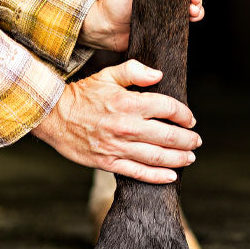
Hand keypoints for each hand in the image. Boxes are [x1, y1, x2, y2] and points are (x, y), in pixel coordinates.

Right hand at [30, 59, 201, 183]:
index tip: (189, 119)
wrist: (53, 116)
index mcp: (128, 103)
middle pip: (168, 136)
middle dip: (187, 139)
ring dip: (179, 158)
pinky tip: (171, 176)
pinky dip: (158, 177)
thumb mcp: (108, 75)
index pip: (167, 108)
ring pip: (157, 156)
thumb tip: (159, 75)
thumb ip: (135, 71)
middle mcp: (127, 126)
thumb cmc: (82, 95)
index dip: (184, 114)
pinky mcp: (109, 162)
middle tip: (196, 140)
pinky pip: (139, 173)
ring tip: (190, 157)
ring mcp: (118, 147)